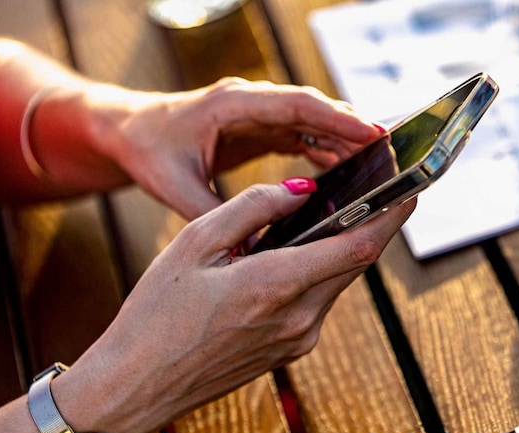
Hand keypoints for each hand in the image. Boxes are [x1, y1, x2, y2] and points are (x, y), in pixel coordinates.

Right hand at [64, 180, 414, 432]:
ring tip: (338, 212)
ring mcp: (300, 339)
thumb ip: (254, 207)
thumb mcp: (194, 243)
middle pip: (357, 261)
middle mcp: (300, 318)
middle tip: (381, 188)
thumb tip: (303, 189)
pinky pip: (320, 301)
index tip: (411, 185)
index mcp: (277, 285)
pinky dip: (320, 272)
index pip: (359, 244)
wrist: (137, 387)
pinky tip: (301, 253)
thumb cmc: (155, 313)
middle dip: (375, 223)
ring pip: (339, 281)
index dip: (392, 213)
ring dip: (344, 247)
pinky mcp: (292, 350)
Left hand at [96, 78, 383, 218]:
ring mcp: (259, 113)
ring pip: (315, 123)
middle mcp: (252, 102)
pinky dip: (326, 151)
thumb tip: (257, 243)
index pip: (298, 106)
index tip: (373, 134)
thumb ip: (218, 213)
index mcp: (233, 105)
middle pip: (316, 111)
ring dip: (345, 142)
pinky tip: (345, 173)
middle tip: (391, 155)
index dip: (339, 120)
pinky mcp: (261, 127)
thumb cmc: (147, 151)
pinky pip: (304, 135)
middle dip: (354, 130)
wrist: (127, 131)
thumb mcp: (176, 187)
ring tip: (377, 168)